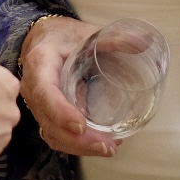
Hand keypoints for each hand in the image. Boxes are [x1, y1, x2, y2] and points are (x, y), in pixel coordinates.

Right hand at [19, 15, 119, 157]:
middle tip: (107, 145)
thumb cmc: (62, 36)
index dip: (61, 112)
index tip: (82, 125)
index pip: (45, 93)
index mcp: (41, 64)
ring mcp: (38, 105)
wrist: (43, 39)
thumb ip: (115, 38)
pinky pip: (57, 135)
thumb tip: (146, 42)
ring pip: (53, 134)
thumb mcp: (85, 32)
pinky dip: (77, 144)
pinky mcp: (47, 114)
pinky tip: (101, 143)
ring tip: (109, 148)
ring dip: (79, 147)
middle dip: (78, 140)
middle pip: (50, 122)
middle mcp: (33, 89)